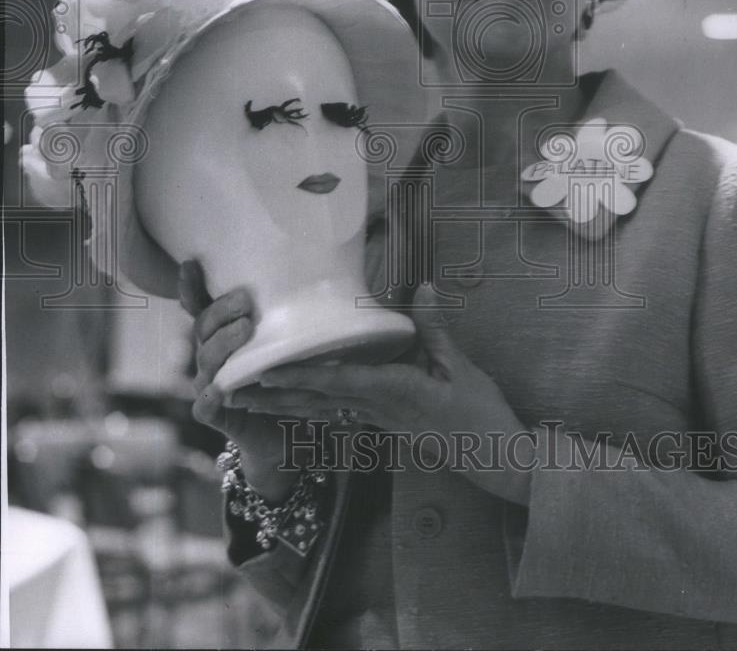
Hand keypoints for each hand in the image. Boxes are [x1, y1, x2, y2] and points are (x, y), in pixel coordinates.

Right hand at [180, 259, 314, 502]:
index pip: (200, 306)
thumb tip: (322, 271)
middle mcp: (210, 357)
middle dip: (221, 311)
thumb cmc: (287, 377)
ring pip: (206, 360)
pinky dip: (209, 398)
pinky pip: (205, 406)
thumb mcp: (286, 342)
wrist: (285, 435)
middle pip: (203, 327)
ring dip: (222, 343)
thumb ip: (287, 315)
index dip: (191, 287)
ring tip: (246, 329)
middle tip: (245, 301)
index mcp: (222, 335)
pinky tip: (217, 390)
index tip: (191, 263)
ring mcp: (210, 386)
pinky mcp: (217, 416)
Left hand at [235, 309, 534, 504]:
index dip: (302, 377)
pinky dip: (308, 411)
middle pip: (318, 401)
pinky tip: (289, 408)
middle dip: (274, 396)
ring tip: (245, 402)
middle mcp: (378, 409)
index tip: (267, 372)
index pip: (341, 383)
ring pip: (321, 412)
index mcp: (396, 391)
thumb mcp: (463, 367)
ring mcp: (379, 420)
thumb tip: (423, 286)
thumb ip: (435, 329)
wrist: (495, 457)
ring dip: (282, 407)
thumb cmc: (481, 411)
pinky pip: (337, 416)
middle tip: (232, 391)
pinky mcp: (384, 424)